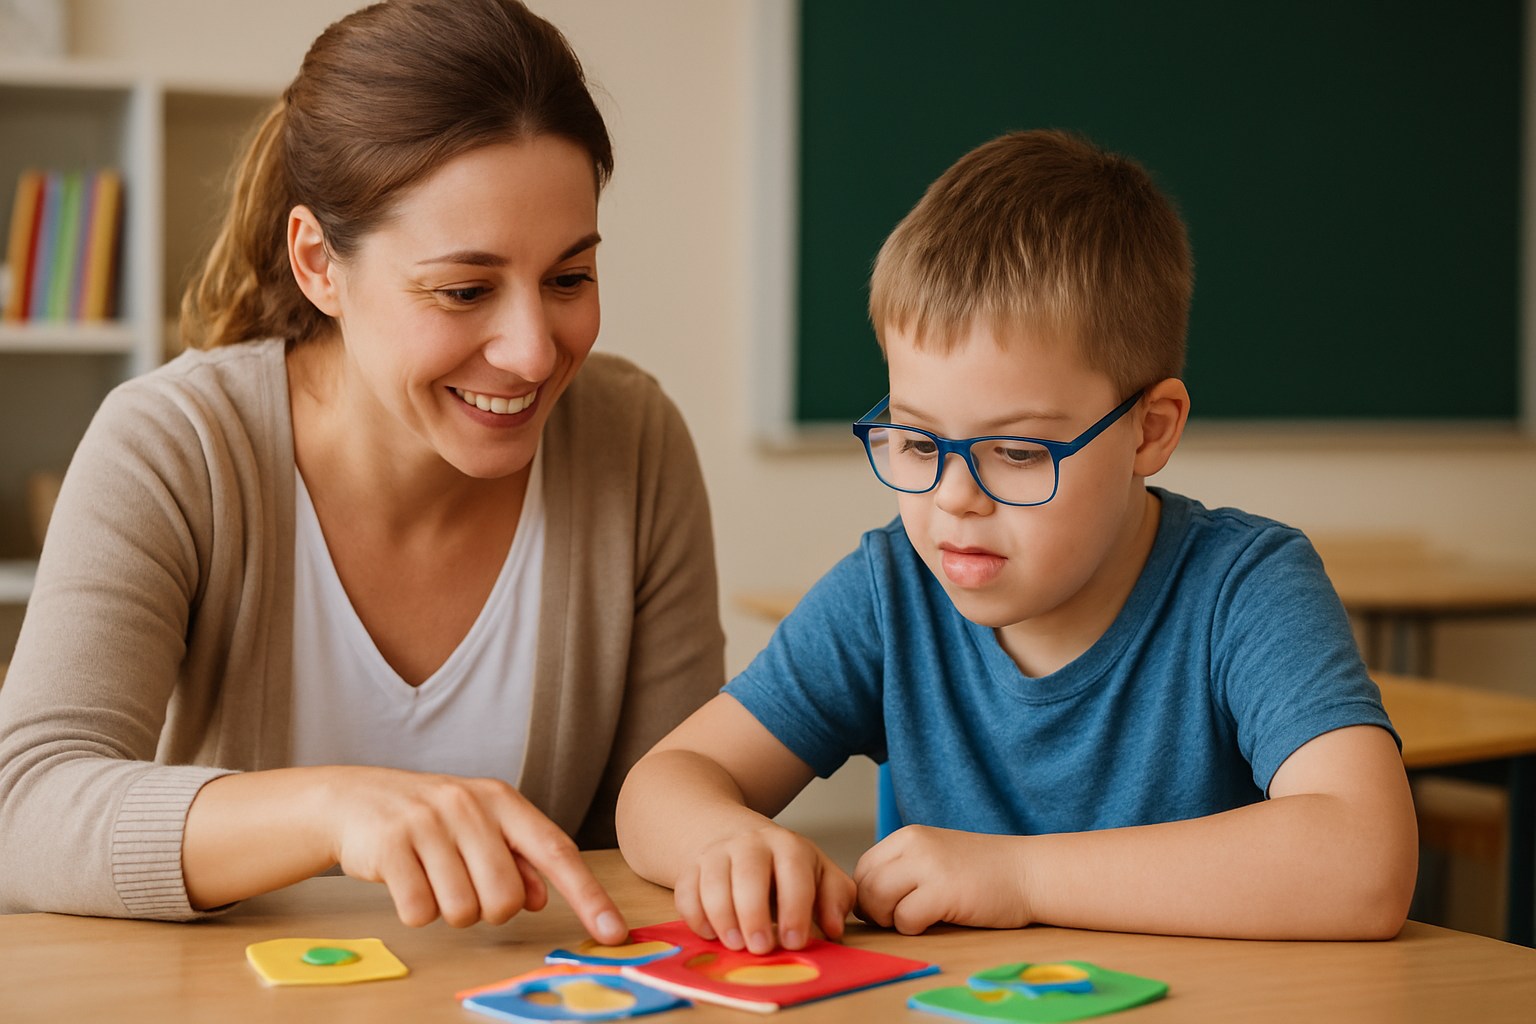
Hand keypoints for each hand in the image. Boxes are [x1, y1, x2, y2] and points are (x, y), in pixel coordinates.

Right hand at [321, 766, 626, 939]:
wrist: (355, 798)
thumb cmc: (430, 819)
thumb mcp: (479, 826)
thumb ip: (516, 859)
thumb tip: (541, 897)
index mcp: (502, 801)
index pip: (557, 852)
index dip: (589, 896)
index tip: (615, 931)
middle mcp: (469, 806)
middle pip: (506, 899)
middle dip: (490, 911)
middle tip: (467, 888)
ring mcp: (428, 823)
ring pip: (462, 912)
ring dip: (450, 912)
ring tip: (434, 879)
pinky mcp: (390, 845)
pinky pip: (420, 912)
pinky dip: (416, 910)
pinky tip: (407, 881)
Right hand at [672, 822, 854, 952]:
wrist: (738, 837)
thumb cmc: (785, 867)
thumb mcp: (819, 874)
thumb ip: (835, 898)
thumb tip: (834, 929)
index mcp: (788, 846)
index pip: (793, 873)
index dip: (795, 910)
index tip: (794, 942)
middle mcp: (750, 843)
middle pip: (749, 875)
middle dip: (754, 915)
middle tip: (760, 949)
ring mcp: (717, 853)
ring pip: (713, 882)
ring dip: (722, 918)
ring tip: (735, 945)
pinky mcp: (691, 867)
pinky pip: (686, 891)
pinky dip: (694, 916)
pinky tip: (710, 934)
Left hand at [853, 825, 1031, 933]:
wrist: (1029, 873)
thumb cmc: (985, 873)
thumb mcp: (936, 856)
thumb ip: (904, 870)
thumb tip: (867, 902)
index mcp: (908, 836)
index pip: (863, 868)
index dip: (868, 895)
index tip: (888, 910)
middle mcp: (913, 844)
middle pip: (866, 885)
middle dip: (875, 912)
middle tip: (898, 921)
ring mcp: (928, 865)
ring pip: (877, 900)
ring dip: (891, 920)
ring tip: (916, 920)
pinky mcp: (944, 891)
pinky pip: (905, 919)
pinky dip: (913, 929)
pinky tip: (935, 922)